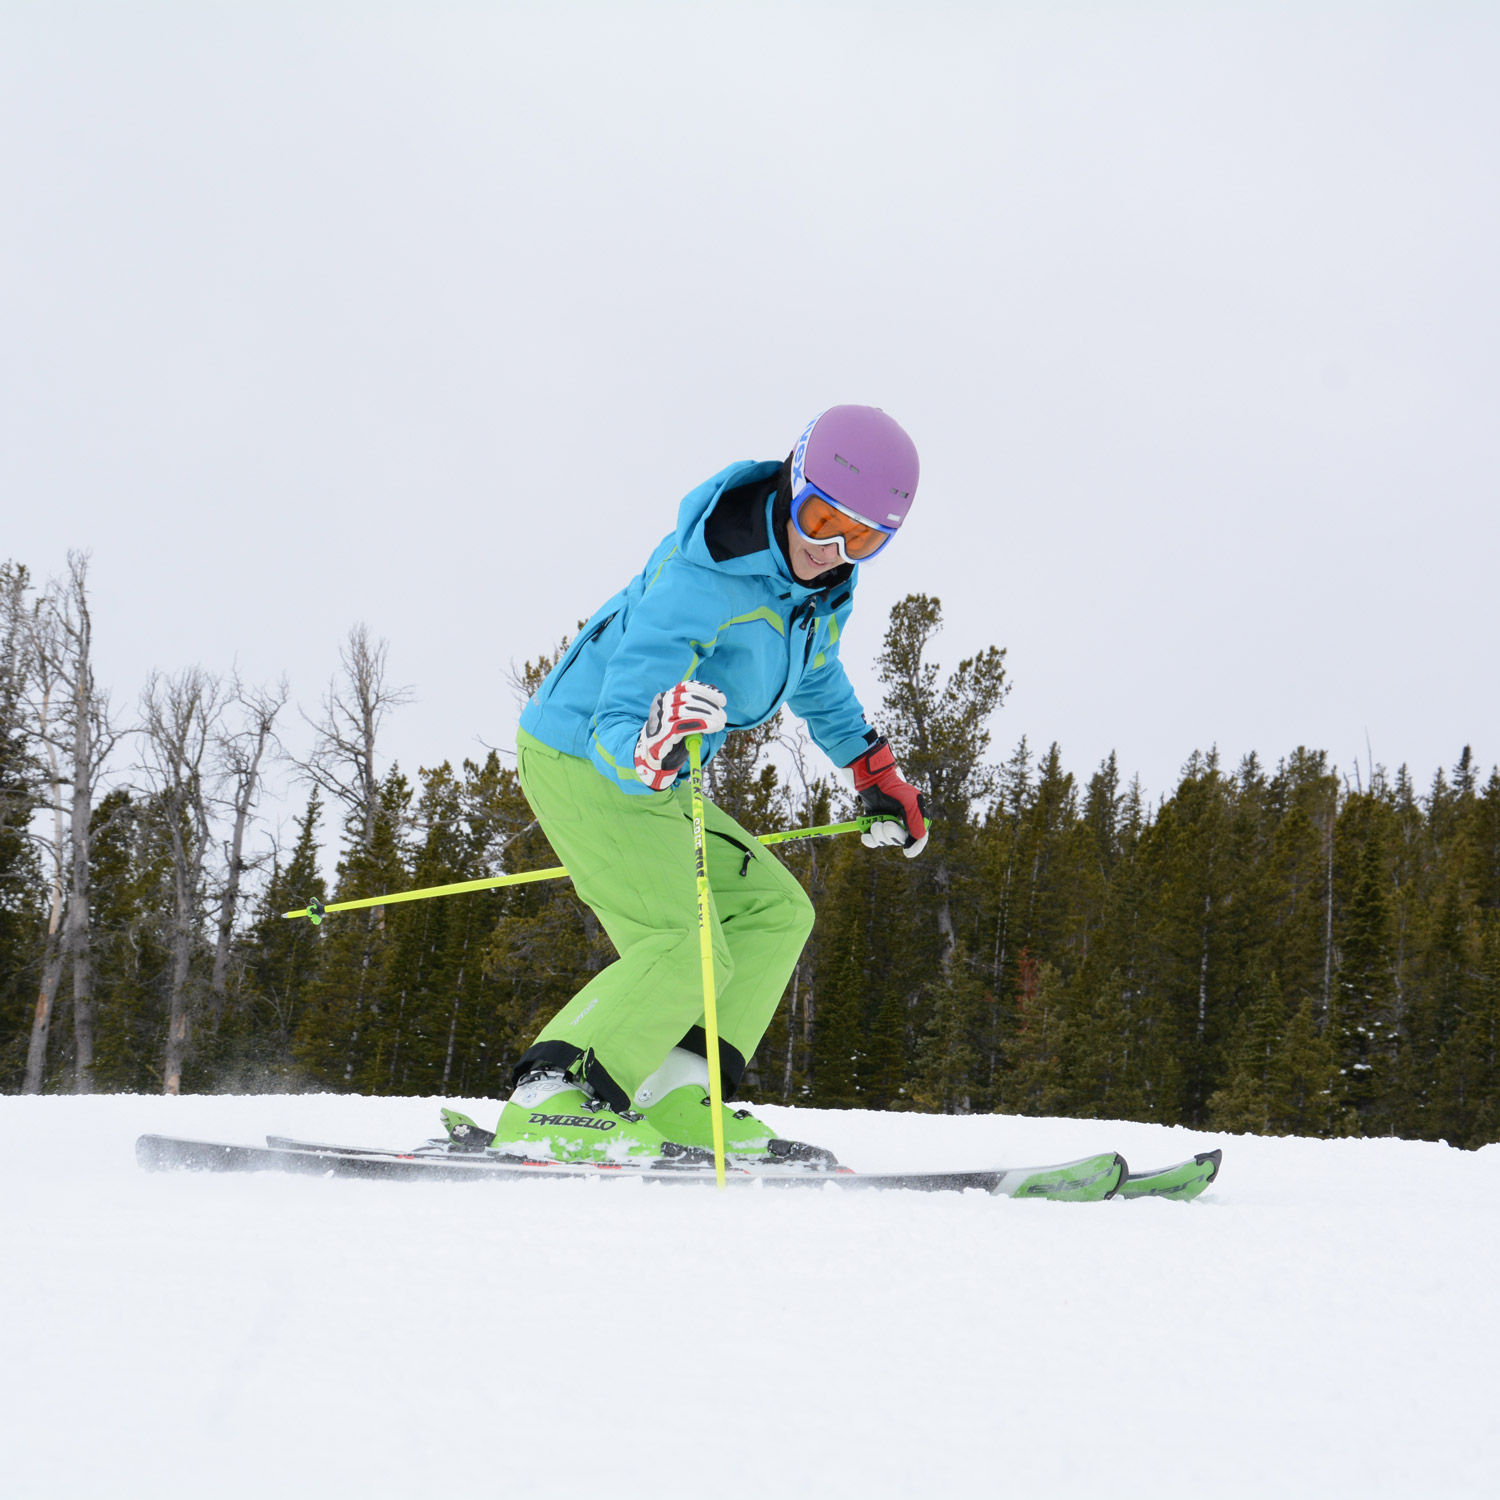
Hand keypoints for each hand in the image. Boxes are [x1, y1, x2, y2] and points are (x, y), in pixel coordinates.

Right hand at [634, 681, 727, 789]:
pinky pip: (684, 725)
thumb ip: (698, 706)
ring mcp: (661, 717)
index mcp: (668, 696)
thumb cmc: (674, 733)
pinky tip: (713, 727)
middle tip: (724, 716)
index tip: (722, 700)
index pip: (688, 687)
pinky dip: (701, 724)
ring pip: (686, 711)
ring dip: (708, 716)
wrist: (656, 754)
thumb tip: (716, 693)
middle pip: (689, 698)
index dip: (706, 691)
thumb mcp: (686, 716)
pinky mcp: (663, 731)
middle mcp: (663, 703)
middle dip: (710, 706)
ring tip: (721, 723)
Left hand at [849, 738, 928, 857]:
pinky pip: (873, 840)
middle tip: (886, 824)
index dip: (916, 847)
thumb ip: (916, 819)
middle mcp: (903, 823)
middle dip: (892, 834)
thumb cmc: (893, 789)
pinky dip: (869, 839)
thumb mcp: (909, 802)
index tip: (907, 852)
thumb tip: (921, 836)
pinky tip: (865, 835)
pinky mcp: (876, 824)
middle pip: (900, 840)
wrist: (873, 780)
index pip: (920, 837)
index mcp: (916, 818)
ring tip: (875, 822)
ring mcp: (889, 824)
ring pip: (885, 841)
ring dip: (879, 834)